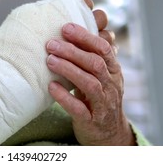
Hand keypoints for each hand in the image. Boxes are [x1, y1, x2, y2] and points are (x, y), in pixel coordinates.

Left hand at [45, 0, 134, 144]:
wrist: (109, 134)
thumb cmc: (99, 97)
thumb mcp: (101, 75)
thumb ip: (91, 55)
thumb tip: (71, 28)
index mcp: (113, 71)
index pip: (103, 49)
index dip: (85, 37)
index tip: (65, 27)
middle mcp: (111, 85)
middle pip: (95, 64)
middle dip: (72, 51)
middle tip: (50, 43)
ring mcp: (103, 104)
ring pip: (89, 84)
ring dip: (68, 70)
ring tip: (49, 60)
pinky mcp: (92, 121)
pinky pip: (79, 109)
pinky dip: (65, 97)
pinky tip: (51, 87)